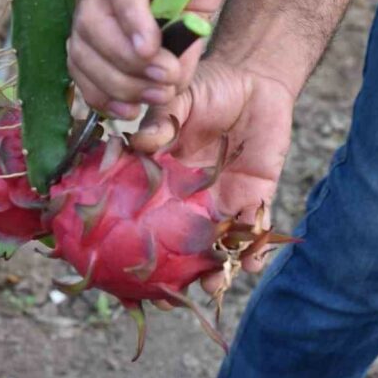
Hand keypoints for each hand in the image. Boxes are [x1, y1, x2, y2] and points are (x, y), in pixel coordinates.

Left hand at [68, 0, 229, 119]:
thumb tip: (166, 96)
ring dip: (126, 60)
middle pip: (81, 49)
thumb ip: (175, 56)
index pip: (80, 63)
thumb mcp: (189, 21)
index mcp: (98, 11)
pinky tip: (151, 46)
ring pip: (93, 24)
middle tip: (156, 95)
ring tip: (162, 75)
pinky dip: (132, 23)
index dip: (100, 93)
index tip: (130, 113)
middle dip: (117, 82)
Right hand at [130, 57, 295, 291]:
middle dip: (172, 272)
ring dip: (215, 270)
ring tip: (211, 286)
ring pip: (215, 244)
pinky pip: (255, 230)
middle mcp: (189, 196)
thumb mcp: (179, 100)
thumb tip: (139, 142)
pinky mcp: (256, 196)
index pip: (144, 212)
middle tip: (163, 298)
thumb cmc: (209, 87)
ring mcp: (222, 199)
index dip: (133, 240)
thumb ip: (161, 121)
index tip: (122, 265)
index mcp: (163, 175)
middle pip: (178, 241)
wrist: (255, 79)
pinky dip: (255, 251)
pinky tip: (251, 264)